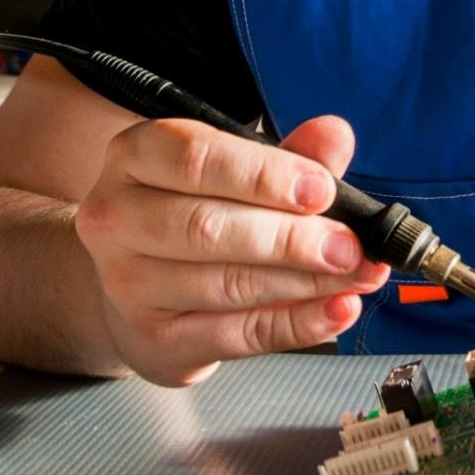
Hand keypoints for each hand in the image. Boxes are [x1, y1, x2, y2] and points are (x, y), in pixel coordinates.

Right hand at [73, 114, 388, 385]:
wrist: (144, 288)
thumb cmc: (197, 212)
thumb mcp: (239, 172)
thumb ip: (289, 156)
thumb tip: (334, 135)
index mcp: (136, 157)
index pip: (194, 159)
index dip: (263, 175)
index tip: (321, 190)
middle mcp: (118, 217)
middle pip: (208, 227)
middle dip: (291, 238)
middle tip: (349, 245)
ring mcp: (128, 284)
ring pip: (226, 284)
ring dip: (304, 282)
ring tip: (356, 274)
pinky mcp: (155, 338)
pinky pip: (236, 334)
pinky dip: (296, 323)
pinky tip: (335, 309)